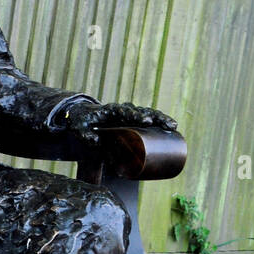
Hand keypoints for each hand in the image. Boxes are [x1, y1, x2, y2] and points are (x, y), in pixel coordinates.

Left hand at [62, 99, 178, 138]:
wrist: (83, 115)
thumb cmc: (81, 122)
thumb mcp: (79, 129)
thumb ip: (86, 136)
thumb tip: (97, 143)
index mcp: (111, 110)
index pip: (126, 112)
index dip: (137, 117)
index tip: (147, 123)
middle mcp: (123, 110)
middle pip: (142, 112)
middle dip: (156, 118)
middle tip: (168, 125)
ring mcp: (129, 115)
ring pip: (148, 114)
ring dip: (161, 120)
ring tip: (174, 126)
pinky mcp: (132, 121)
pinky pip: (147, 121)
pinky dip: (158, 124)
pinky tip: (170, 130)